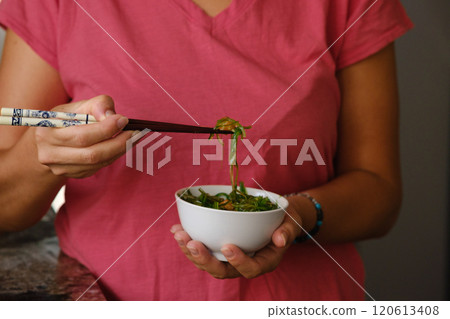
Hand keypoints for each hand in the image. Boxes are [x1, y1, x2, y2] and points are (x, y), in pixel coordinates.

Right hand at [35, 95, 133, 177]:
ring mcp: (62, 168)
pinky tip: (122, 145)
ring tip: (132, 137)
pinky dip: (113, 156)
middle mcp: (50, 155)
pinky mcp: (74, 175)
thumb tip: (111, 116)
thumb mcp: (77, 106)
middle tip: (134, 132)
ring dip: (119, 150)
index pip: (82, 136)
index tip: (123, 120)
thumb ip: (96, 105)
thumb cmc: (67, 119)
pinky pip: (99, 167)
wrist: (51, 140)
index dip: (106, 129)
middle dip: (118, 142)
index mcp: (46, 134)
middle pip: (92, 154)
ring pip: (98, 163)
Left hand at [171, 199, 302, 278]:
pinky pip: (202, 250)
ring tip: (179, 234)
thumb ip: (286, 231)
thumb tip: (281, 240)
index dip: (238, 261)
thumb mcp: (290, 222)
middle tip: (193, 242)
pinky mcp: (218, 249)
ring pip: (207, 263)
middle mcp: (243, 264)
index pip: (250, 269)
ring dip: (191, 250)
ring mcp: (229, 258)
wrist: (276, 218)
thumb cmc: (284, 221)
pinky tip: (177, 229)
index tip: (228, 246)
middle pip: (222, 271)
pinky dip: (188, 241)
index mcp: (263, 262)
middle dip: (204, 259)